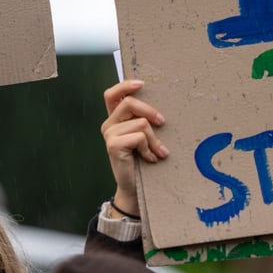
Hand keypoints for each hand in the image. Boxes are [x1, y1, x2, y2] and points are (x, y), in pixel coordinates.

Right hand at [101, 80, 168, 217]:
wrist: (135, 188)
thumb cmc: (143, 162)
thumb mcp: (144, 138)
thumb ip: (144, 122)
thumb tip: (161, 110)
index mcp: (115, 120)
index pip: (112, 94)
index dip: (125, 86)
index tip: (142, 84)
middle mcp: (109, 125)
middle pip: (130, 103)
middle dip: (150, 111)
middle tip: (163, 122)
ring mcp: (109, 135)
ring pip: (140, 122)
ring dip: (154, 139)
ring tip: (157, 152)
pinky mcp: (113, 145)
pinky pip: (139, 136)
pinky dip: (149, 148)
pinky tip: (149, 159)